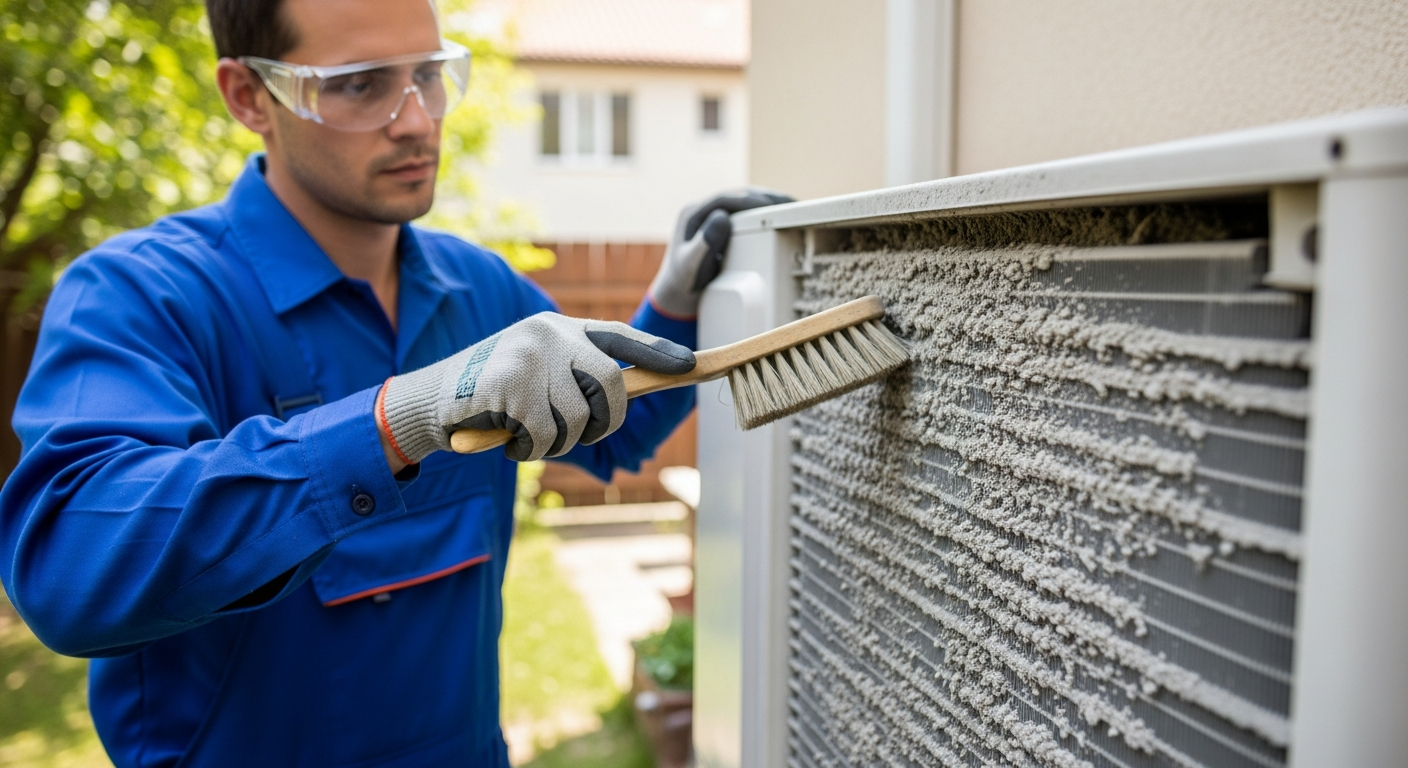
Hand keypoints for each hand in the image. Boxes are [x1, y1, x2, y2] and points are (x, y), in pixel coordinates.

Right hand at [379, 313, 695, 462]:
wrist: (434, 398)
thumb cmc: (497, 391)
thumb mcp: (540, 371)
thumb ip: (576, 377)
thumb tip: (623, 396)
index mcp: (563, 330)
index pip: (620, 338)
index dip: (655, 353)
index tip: (688, 366)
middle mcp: (550, 335)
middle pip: (609, 387)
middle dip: (600, 423)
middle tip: (573, 434)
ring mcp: (529, 358)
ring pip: (577, 420)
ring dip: (556, 442)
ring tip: (527, 432)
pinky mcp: (508, 386)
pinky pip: (543, 436)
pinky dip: (529, 449)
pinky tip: (507, 436)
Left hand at [647, 189, 793, 318]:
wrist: (679, 292)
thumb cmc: (685, 281)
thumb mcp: (691, 265)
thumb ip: (704, 243)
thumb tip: (722, 217)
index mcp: (692, 214)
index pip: (724, 199)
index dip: (748, 200)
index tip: (770, 206)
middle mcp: (703, 210)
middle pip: (738, 196)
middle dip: (765, 198)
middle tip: (790, 205)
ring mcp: (713, 216)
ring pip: (745, 202)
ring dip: (768, 202)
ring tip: (792, 208)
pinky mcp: (724, 225)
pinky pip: (747, 213)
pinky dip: (765, 213)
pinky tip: (782, 217)